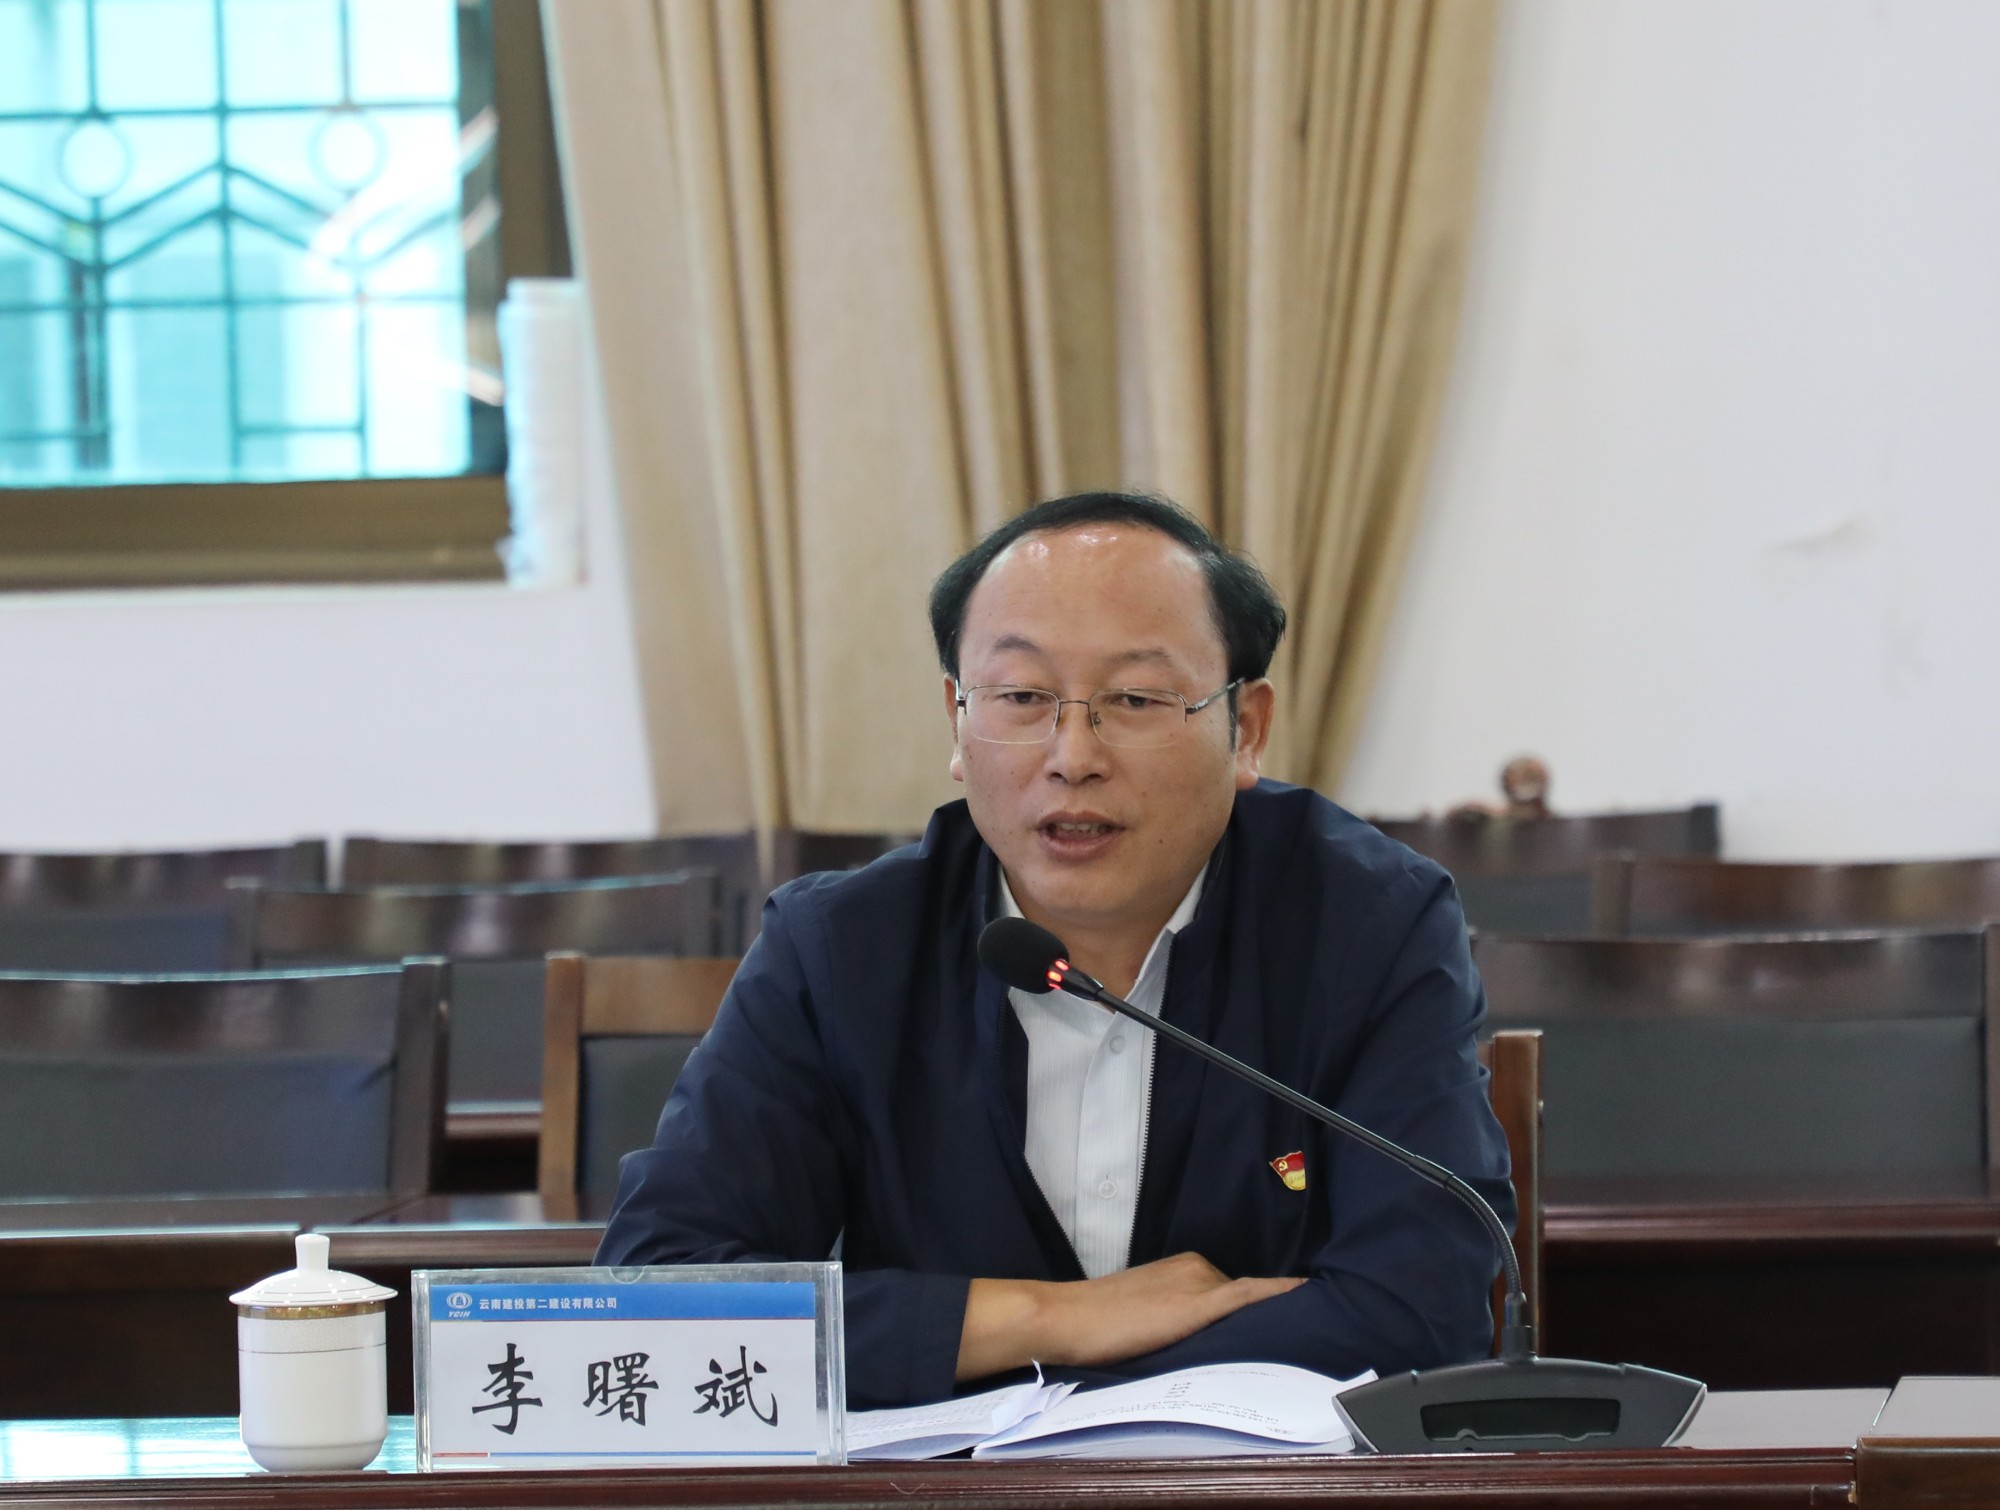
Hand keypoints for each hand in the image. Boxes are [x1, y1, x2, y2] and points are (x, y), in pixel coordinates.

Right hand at [956, 1252, 1303, 1380]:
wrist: (1066, 1318)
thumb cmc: (1094, 1322)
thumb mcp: (1141, 1311)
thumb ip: (1172, 1315)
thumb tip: (1192, 1337)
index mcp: (1183, 1266)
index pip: (1229, 1291)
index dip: (1250, 1310)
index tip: (1278, 1319)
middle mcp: (1196, 1266)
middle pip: (1239, 1300)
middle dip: (1248, 1323)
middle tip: (1268, 1343)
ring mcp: (1198, 1282)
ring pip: (1246, 1303)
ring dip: (1261, 1319)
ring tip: (1280, 1338)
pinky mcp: (1198, 1302)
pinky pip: (1250, 1294)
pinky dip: (1278, 1292)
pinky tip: (1304, 1293)